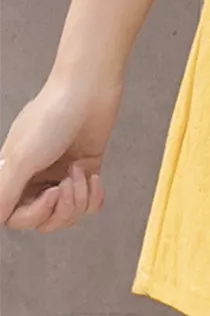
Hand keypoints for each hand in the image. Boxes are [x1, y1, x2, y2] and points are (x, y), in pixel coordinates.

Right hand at [0, 75, 120, 231]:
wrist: (87, 94)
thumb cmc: (51, 119)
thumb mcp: (22, 158)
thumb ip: (5, 190)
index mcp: (12, 176)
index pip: (15, 218)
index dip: (36, 214)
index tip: (53, 193)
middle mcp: (35, 179)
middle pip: (45, 221)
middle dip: (63, 209)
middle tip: (69, 183)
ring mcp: (61, 178)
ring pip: (69, 215)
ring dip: (80, 198)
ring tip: (81, 171)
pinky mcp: (85, 174)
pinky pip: (89, 205)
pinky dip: (94, 196)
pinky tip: (94, 176)